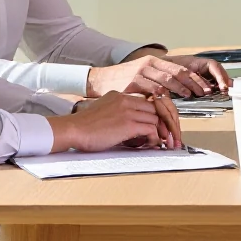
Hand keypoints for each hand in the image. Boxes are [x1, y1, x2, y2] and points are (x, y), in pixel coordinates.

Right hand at [53, 90, 184, 151]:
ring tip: (160, 142)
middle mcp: (125, 100)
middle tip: (167, 135)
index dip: (156, 114)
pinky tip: (150, 145)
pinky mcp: (127, 124)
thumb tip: (137, 128)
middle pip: (156, 108)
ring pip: (156, 118)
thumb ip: (120, 114)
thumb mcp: (104, 112)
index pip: (147, 101)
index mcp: (119, 95)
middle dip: (164, 122)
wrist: (72, 130)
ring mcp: (127, 111)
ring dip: (160, 132)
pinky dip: (154, 138)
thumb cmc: (84, 127)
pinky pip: (151, 129)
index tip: (160, 125)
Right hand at [88, 51, 227, 98]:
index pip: (177, 68)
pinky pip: (151, 92)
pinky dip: (163, 100)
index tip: (205, 86)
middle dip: (192, 83)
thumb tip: (173, 92)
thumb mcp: (139, 78)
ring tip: (191, 96)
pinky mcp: (131, 86)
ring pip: (166, 82)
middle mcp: (147, 65)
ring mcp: (139, 75)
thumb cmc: (119, 84)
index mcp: (151, 62)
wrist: (98, 83)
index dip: (193, 78)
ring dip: (181, 91)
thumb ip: (155, 82)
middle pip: (175, 73)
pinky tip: (170, 104)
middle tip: (204, 92)